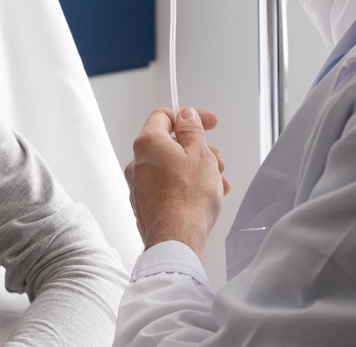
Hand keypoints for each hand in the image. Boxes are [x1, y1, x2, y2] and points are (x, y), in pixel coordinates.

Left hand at [123, 106, 230, 258]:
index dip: (188, 115)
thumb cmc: (188, 199)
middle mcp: (137, 163)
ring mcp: (139, 186)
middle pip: (169, 144)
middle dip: (197, 148)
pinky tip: (205, 197)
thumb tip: (186, 116)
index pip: (163, 116)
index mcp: (148, 143)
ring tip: (218, 181)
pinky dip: (186, 186)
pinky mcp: (144, 206)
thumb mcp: (200, 154)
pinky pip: (167, 188)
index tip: (208, 122)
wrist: (176, 240)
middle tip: (216, 158)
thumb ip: (192, 130)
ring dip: (195, 169)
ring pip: (170, 168)